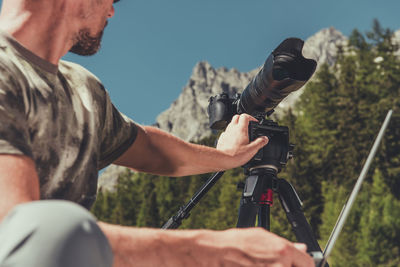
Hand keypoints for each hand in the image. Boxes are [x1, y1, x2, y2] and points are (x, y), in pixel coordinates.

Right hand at [197, 228, 314, 266]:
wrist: (217, 252)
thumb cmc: (236, 243)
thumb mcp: (262, 237)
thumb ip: (285, 245)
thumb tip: (302, 248)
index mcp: (284, 251)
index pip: (308, 264)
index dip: (304, 265)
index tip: (300, 265)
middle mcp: (280, 265)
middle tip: (277, 264)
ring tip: (262, 264)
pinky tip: (257, 265)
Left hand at [216, 114, 268, 167]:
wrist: (223, 159)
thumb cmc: (236, 155)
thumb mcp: (252, 150)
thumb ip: (259, 142)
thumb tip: (265, 138)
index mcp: (241, 129)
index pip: (245, 116)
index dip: (251, 118)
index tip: (255, 123)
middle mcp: (232, 128)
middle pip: (237, 117)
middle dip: (243, 119)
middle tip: (248, 126)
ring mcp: (226, 133)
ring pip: (231, 124)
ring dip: (237, 126)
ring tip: (242, 134)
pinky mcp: (222, 138)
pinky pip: (227, 132)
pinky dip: (231, 133)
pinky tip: (234, 140)